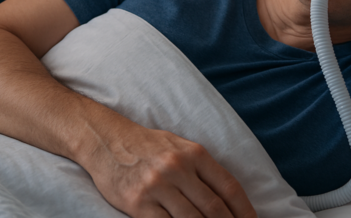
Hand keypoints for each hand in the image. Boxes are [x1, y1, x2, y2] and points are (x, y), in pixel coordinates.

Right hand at [86, 122, 256, 217]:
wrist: (106, 141)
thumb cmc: (147, 145)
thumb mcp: (179, 146)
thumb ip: (202, 168)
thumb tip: (226, 196)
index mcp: (194, 153)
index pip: (228, 187)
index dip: (244, 210)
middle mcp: (178, 168)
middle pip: (214, 208)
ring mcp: (158, 187)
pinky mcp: (138, 204)